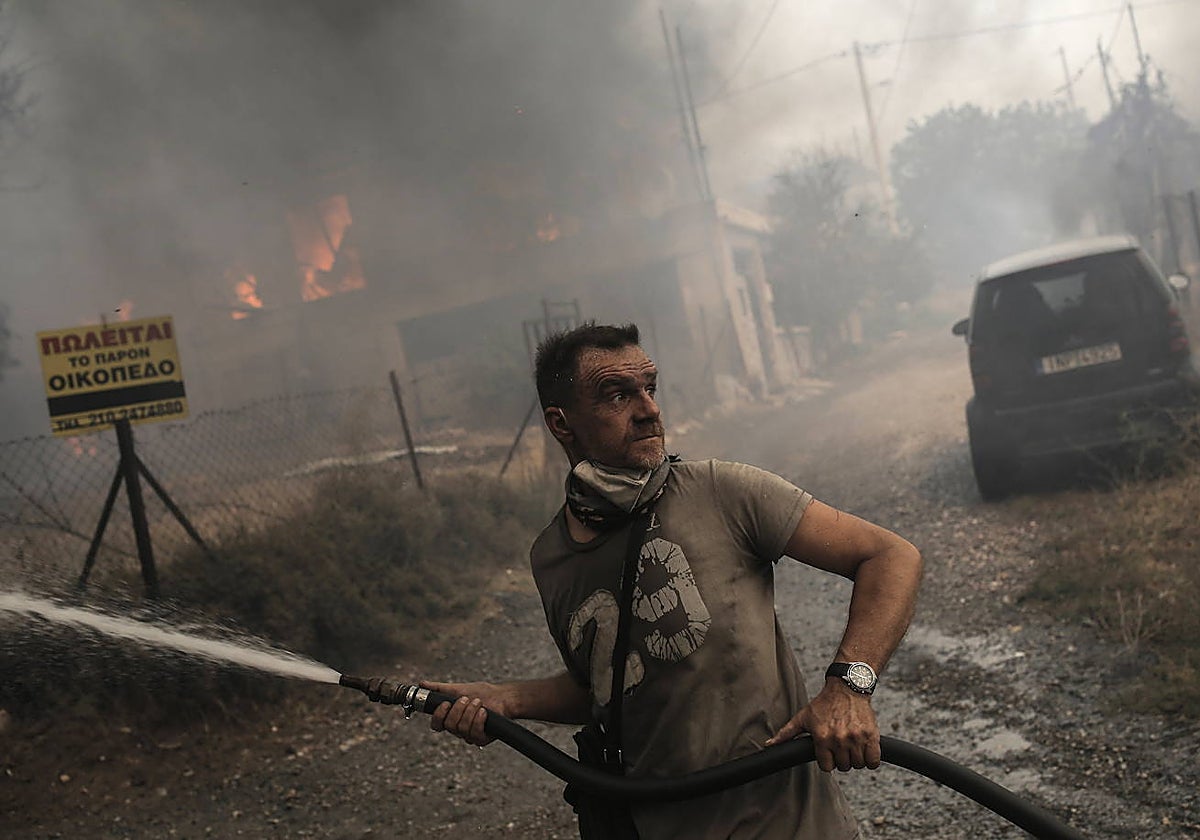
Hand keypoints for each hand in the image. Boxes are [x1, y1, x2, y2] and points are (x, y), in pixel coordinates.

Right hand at [420, 680, 513, 746]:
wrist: (503, 697)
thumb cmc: (483, 693)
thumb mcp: (458, 689)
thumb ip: (439, 688)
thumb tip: (422, 684)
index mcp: (451, 719)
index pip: (437, 725)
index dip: (438, 716)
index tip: (445, 704)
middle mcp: (459, 729)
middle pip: (449, 726)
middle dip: (458, 710)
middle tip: (466, 699)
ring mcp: (470, 735)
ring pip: (461, 729)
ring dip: (470, 712)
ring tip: (478, 702)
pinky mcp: (482, 739)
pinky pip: (474, 734)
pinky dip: (478, 720)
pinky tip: (484, 712)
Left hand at [764, 680, 880, 771]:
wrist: (847, 687)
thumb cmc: (824, 704)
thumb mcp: (803, 717)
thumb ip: (786, 733)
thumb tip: (769, 745)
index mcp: (822, 737)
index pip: (827, 767)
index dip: (828, 760)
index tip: (829, 751)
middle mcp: (839, 739)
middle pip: (843, 766)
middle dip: (842, 759)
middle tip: (841, 746)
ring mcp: (857, 738)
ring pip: (858, 765)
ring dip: (856, 759)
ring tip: (852, 745)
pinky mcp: (872, 735)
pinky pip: (874, 761)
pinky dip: (871, 759)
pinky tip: (865, 750)